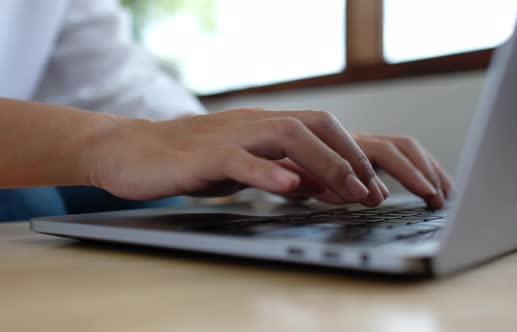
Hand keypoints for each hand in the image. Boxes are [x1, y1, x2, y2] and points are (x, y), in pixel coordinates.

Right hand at [87, 109, 386, 206]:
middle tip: (373, 193)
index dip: (354, 155)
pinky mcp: (205, 154)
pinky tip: (289, 186)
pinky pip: (241, 158)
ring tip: (350, 191)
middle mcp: (255, 123)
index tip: (375, 189)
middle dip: (352, 158)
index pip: (323, 129)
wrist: (133, 150)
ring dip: (325, 163)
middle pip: (315, 125)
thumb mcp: (247, 167)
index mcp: (266, 126)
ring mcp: (232, 136)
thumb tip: (322, 185)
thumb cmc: (192, 161)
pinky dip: (268, 171)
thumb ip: (282, 171)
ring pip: (287, 135)